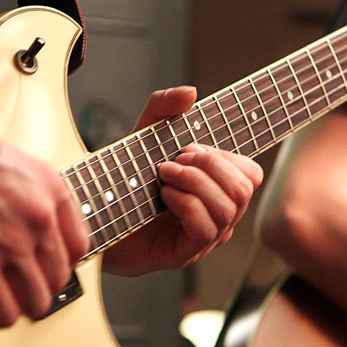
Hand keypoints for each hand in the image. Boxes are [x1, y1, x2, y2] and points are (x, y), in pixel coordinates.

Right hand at [0, 108, 88, 327]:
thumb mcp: (4, 164)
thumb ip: (25, 199)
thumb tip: (29, 236)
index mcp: (49, 187)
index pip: (78, 247)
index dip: (55, 263)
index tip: (37, 267)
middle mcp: (38, 216)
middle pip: (59, 279)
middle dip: (34, 286)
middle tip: (9, 283)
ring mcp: (10, 242)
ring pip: (36, 303)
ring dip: (15, 304)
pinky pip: (3, 313)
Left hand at [102, 87, 262, 275]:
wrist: (95, 217)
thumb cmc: (127, 182)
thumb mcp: (144, 135)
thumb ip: (164, 108)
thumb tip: (191, 93)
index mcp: (218, 190)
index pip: (251, 174)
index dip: (225, 157)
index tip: (188, 148)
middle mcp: (218, 216)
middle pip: (244, 190)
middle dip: (210, 167)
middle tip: (173, 161)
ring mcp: (204, 238)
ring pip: (227, 210)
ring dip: (194, 183)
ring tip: (163, 175)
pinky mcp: (184, 253)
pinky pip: (205, 229)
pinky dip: (185, 205)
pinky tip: (163, 196)